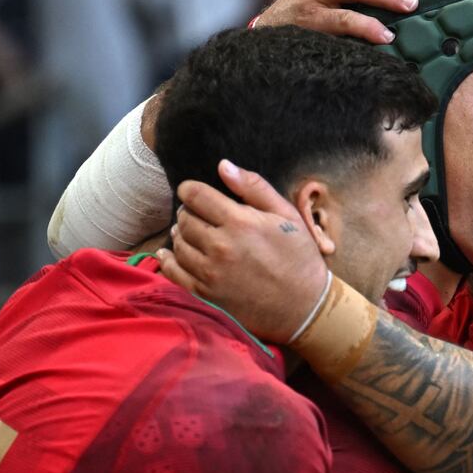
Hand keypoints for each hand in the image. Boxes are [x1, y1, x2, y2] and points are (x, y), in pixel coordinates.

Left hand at [157, 160, 328, 342]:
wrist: (304, 307)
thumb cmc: (299, 258)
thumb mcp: (286, 215)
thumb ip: (254, 187)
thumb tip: (223, 166)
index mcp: (240, 222)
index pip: (196, 196)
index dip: (189, 189)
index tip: (192, 192)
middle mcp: (220, 247)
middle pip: (184, 219)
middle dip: (189, 213)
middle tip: (199, 216)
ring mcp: (210, 273)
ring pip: (178, 244)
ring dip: (181, 236)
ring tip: (193, 235)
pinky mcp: (206, 294)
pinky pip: (173, 272)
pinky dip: (168, 260)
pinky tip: (172, 255)